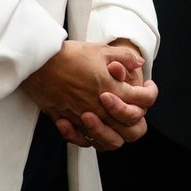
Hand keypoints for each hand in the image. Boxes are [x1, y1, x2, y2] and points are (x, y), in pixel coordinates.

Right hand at [26, 41, 152, 150]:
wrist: (39, 61)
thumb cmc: (70, 54)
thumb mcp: (102, 50)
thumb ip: (125, 58)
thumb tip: (139, 64)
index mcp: (113, 89)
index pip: (143, 102)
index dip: (150, 95)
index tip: (148, 88)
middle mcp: (100, 108)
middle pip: (131, 128)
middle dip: (137, 120)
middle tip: (134, 108)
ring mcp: (83, 117)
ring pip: (109, 140)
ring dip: (115, 133)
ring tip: (113, 122)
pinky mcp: (67, 121)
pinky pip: (83, 140)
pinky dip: (89, 137)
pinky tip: (89, 126)